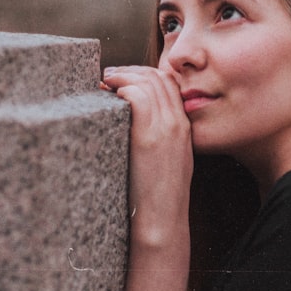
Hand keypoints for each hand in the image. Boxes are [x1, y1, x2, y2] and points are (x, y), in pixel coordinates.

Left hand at [102, 65, 192, 246]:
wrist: (163, 220)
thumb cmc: (158, 198)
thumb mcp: (169, 161)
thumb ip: (161, 138)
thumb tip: (136, 121)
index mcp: (184, 127)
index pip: (169, 84)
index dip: (146, 73)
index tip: (126, 77)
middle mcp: (178, 123)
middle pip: (158, 77)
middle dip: (132, 70)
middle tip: (110, 75)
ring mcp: (166, 129)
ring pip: (147, 82)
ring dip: (122, 76)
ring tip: (105, 81)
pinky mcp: (148, 137)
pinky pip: (137, 97)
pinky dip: (121, 89)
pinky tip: (108, 95)